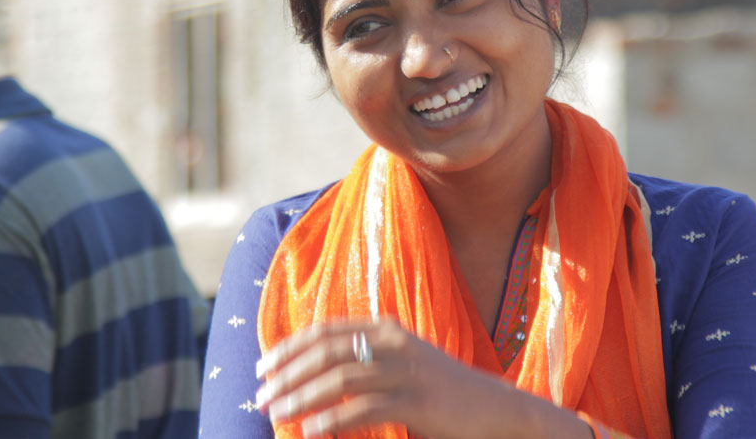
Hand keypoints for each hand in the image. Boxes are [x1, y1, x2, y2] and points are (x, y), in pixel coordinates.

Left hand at [254, 319, 591, 438]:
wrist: (495, 409)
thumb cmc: (441, 392)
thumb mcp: (402, 364)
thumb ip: (366, 361)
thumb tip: (314, 374)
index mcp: (388, 328)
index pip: (327, 330)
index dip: (290, 347)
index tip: (263, 367)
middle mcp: (395, 343)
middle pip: (328, 351)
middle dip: (288, 373)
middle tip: (260, 396)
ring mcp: (408, 371)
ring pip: (341, 377)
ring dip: (302, 396)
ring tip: (276, 413)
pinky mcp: (419, 402)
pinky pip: (366, 408)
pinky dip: (333, 419)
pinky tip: (311, 431)